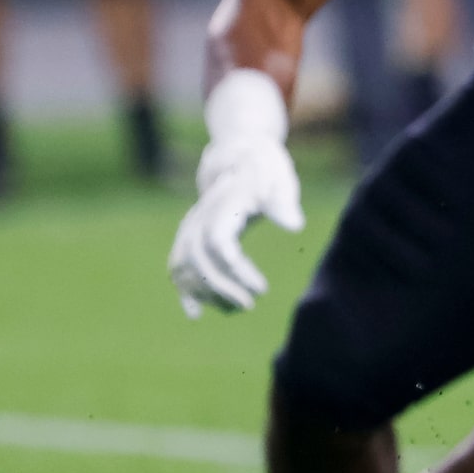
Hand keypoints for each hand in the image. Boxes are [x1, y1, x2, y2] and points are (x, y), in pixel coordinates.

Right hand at [168, 133, 304, 315]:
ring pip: (186, 266)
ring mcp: (191, 227)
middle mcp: (200, 217)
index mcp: (223, 204)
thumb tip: (294, 226)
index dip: (236, 270)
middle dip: (222, 287)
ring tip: (236, 310)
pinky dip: (184, 289)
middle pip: (200, 259)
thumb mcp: (280, 180)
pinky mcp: (189, 236)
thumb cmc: (266, 170)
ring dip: (206, 292)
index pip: (219, 244)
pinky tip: (196, 314)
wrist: (240, 158)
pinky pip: (178, 265)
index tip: (260, 288)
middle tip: (249, 305)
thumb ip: (283, 204)